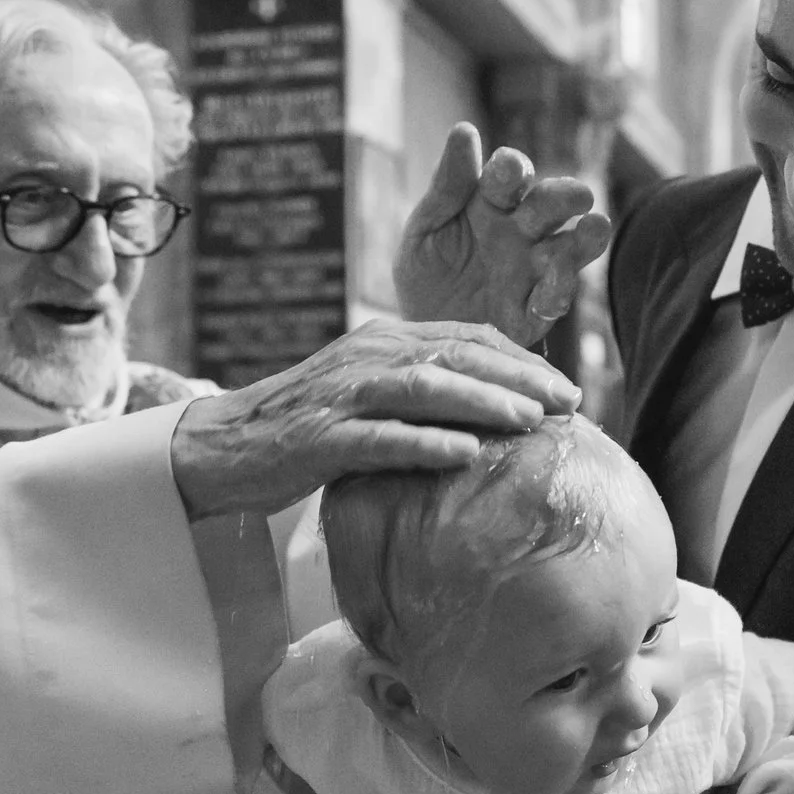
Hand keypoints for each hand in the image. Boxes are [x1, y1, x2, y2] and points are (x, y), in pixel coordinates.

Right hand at [170, 317, 579, 518]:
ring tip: (530, 422)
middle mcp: (367, 357)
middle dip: (518, 379)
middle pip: (456, 356)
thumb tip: (495, 410)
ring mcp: (343, 396)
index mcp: (385, 341)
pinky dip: (425, 443)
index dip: (522, 361)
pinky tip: (464, 455)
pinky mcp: (320, 437)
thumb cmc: (308, 425)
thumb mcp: (370, 394)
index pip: (468, 337)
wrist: (224, 446)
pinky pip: (379, 438)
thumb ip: (422, 390)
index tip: (565, 389)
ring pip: (424, 388)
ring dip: (482, 402)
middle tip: (568, 404)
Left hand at [395, 124, 614, 344]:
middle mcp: (521, 231)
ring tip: (596, 226)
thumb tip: (465, 130)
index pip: (510, 176)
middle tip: (577, 195)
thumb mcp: (424, 229)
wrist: (423, 334)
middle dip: (563, 197)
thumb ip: (446, 187)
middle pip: (550, 206)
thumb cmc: (425, 272)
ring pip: (569, 248)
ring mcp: (534, 271)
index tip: (510, 167)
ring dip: (585, 238)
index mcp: (492, 202)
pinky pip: (554, 299)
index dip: (512, 169)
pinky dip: (558, 291)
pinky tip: (552, 287)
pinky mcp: (536, 313)